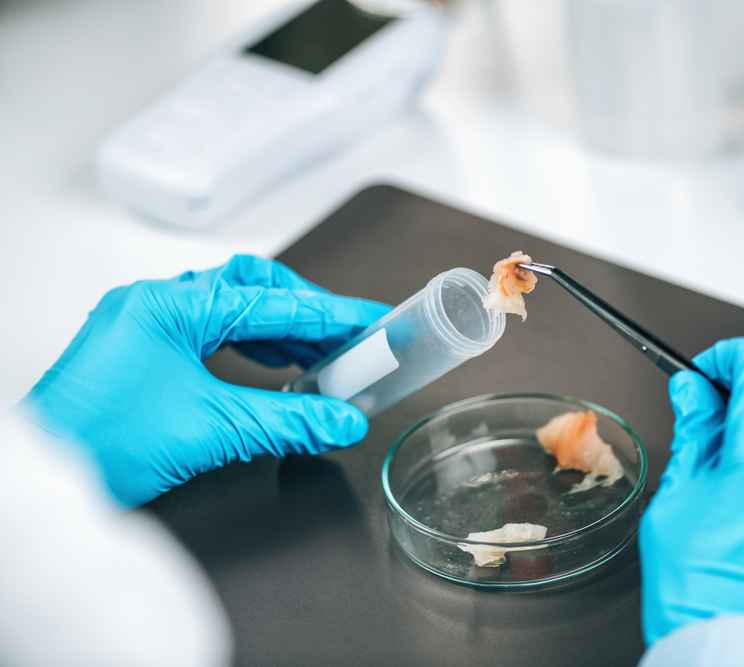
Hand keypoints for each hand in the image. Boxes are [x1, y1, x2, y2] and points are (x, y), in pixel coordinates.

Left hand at [17, 256, 391, 506]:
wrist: (43, 478)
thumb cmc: (99, 445)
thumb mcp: (212, 429)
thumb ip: (288, 421)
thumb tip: (340, 420)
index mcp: (171, 305)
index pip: (272, 302)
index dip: (330, 314)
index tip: (369, 321)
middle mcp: (157, 303)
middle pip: (252, 287)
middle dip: (306, 310)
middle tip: (349, 334)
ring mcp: (147, 324)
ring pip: (231, 306)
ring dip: (280, 327)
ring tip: (321, 351)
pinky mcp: (143, 348)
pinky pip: (210, 329)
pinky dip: (250, 341)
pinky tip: (274, 361)